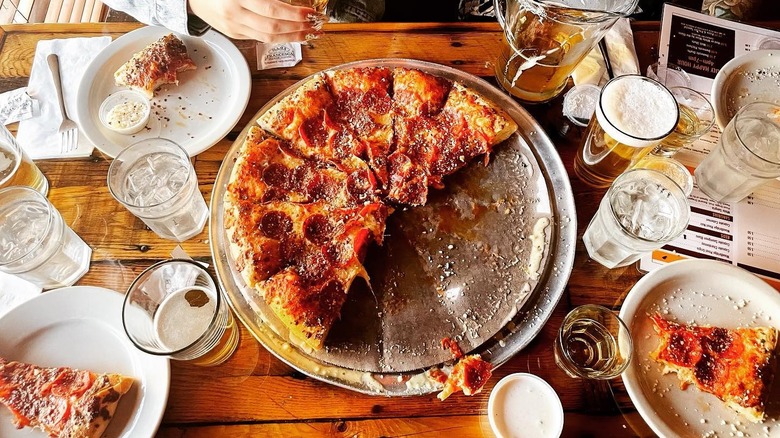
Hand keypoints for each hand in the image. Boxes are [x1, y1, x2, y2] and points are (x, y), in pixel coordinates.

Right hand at [188, 0, 323, 42]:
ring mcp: (233, 27)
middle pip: (273, 27)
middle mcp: (235, 14)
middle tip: (316, 25)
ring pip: (268, 37)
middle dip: (298, 28)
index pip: (273, 9)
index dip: (294, 13)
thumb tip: (290, 2)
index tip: (310, 13)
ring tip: (309, 33)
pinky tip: (291, 34)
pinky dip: (278, 37)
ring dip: (292, 36)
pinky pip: (260, 38)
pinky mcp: (234, 34)